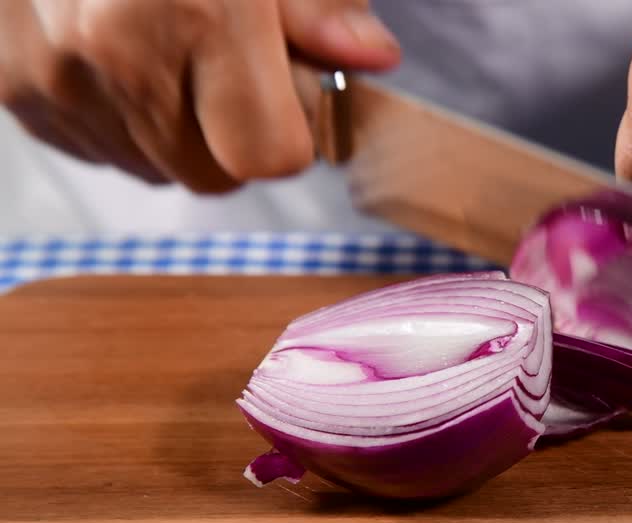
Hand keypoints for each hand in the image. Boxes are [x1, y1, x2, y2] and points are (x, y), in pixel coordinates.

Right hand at [0, 0, 399, 192]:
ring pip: (152, 167)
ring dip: (173, 127)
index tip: (285, 91)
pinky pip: (95, 146)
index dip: (289, 130)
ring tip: (164, 44)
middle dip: (232, 135)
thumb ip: (319, 4)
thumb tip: (373, 56)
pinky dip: (117, 116)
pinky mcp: (12, 89)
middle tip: (226, 66)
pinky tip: (117, 51)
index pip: (269, 156)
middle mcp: (115, 58)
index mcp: (194, 15)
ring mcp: (54, 79)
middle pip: (212, 174)